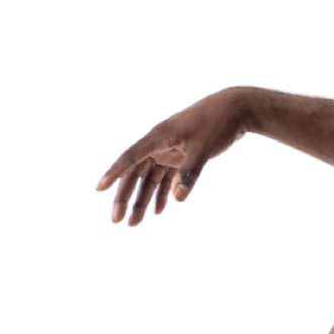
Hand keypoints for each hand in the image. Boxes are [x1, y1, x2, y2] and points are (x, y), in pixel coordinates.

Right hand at [95, 87, 256, 224]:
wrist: (235, 109)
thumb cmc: (217, 123)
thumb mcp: (204, 149)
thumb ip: (190, 173)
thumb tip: (178, 198)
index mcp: (158, 137)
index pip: (130, 158)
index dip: (114, 173)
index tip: (99, 189)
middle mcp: (159, 144)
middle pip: (135, 173)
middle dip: (126, 197)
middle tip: (118, 220)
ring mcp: (169, 150)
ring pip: (149, 178)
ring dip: (143, 200)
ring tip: (135, 223)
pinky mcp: (181, 155)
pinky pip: (165, 177)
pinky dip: (162, 193)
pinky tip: (159, 210)